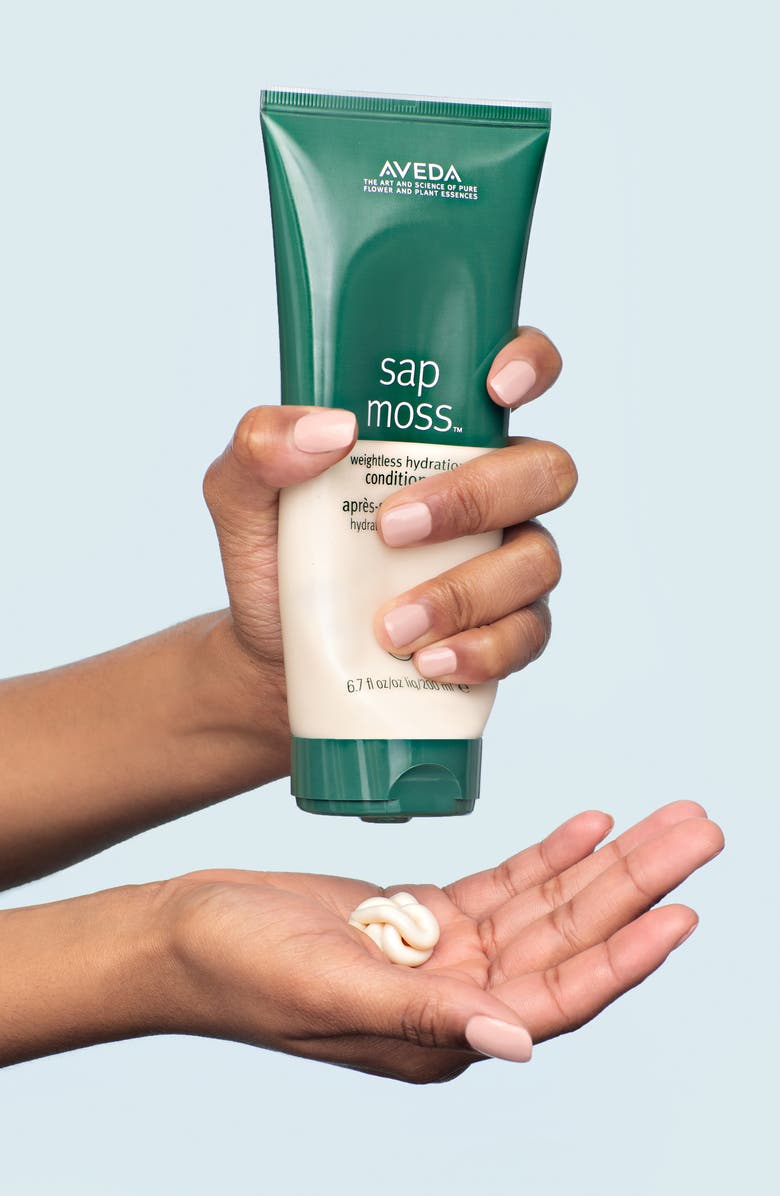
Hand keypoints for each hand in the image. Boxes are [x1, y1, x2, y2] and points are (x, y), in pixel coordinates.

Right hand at [161, 801, 722, 1082]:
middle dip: (638, 886)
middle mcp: (457, 1000)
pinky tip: (588, 825)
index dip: (624, 957)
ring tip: (665, 817)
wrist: (181, 932)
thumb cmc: (236, 968)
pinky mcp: (423, 916)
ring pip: (548, 906)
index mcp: (441, 1036)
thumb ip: (424, 1014)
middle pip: (570, 940)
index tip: (683, 910)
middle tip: (699, 831)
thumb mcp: (328, 989)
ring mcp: (444, 955)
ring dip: (608, 863)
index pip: (557, 997)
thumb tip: (517, 1044)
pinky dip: (549, 855)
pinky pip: (506, 885)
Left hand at [203, 327, 572, 754]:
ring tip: (391, 625)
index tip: (497, 386)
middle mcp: (492, 489)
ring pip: (539, 559)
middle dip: (476, 497)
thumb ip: (259, 445)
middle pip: (545, 469)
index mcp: (442, 435)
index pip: (516, 371)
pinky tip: (427, 663)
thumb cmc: (278, 557)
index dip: (529, 362)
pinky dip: (482, 650)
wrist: (277, 658)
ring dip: (467, 591)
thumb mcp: (241, 495)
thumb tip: (328, 430)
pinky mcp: (509, 629)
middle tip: (391, 529)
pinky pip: (528, 635)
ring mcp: (508, 560)